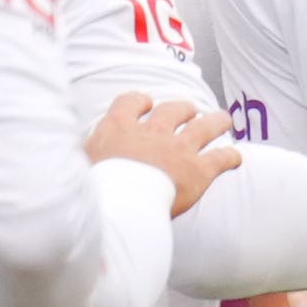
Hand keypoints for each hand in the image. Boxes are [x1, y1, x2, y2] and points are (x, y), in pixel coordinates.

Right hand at [84, 92, 233, 215]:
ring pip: (204, 126)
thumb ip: (84, 155)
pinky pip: (221, 158)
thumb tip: (70, 158)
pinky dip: (231, 156)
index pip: (131, 101)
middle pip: (173, 110)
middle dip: (183, 108)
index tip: (145, 103)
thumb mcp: (79, 165)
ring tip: (223, 119)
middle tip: (189, 110)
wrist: (119, 206)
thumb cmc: (93, 191)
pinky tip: (237, 157)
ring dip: (216, 121)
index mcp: (119, 127)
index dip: (140, 101)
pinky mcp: (198, 170)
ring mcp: (178, 149)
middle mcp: (152, 132)